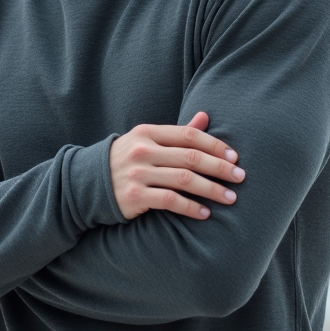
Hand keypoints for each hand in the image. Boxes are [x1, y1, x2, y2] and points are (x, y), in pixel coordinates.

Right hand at [109, 111, 244, 220]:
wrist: (89, 183)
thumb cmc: (127, 160)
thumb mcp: (148, 141)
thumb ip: (177, 133)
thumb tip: (205, 117)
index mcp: (148, 133)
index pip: (189, 135)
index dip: (215, 145)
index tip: (235, 157)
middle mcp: (142, 151)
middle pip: (190, 157)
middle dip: (219, 168)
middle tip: (240, 177)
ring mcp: (137, 174)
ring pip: (183, 180)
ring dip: (211, 189)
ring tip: (230, 198)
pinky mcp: (134, 197)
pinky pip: (169, 201)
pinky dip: (190, 207)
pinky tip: (205, 213)